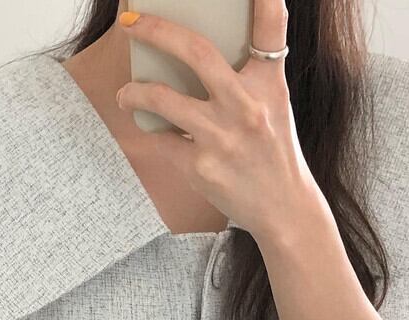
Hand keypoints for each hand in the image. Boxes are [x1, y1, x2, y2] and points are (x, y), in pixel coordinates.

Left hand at [116, 2, 321, 243]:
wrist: (282, 207)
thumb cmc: (272, 151)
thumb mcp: (274, 103)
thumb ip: (249, 73)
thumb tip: (199, 48)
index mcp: (268, 84)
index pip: (271, 29)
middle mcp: (246, 106)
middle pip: (197, 52)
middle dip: (156, 31)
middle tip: (130, 22)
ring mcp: (221, 137)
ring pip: (163, 100)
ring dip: (135, 92)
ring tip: (126, 95)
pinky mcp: (201, 167)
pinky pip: (161, 140)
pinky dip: (152, 133)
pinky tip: (151, 131)